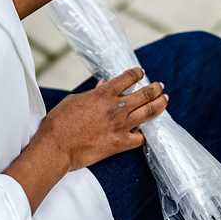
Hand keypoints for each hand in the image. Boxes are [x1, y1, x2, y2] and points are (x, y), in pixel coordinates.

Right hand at [36, 68, 166, 170]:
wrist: (56, 147)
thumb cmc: (59, 122)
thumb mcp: (74, 100)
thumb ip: (92, 93)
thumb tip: (102, 86)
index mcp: (104, 94)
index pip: (128, 77)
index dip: (137, 73)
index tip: (141, 73)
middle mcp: (116, 107)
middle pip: (146, 93)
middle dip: (156, 88)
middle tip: (160, 86)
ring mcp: (120, 125)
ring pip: (149, 112)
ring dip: (160, 104)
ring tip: (164, 100)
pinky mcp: (120, 143)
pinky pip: (141, 137)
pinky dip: (146, 133)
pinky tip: (149, 130)